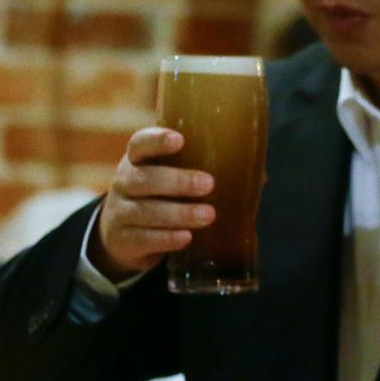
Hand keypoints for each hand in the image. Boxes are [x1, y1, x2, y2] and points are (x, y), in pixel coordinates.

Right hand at [88, 127, 215, 281]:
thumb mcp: (173, 179)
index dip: (157, 140)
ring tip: (208, 215)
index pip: (140, 143)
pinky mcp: (123, 241)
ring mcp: (120, 212)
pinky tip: (187, 237)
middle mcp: (124, 182)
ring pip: (145, 211)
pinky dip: (166, 239)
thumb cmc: (160, 195)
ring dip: (179, 214)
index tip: (180, 140)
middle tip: (208, 184)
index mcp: (138, 159)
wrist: (122, 235)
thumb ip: (207, 170)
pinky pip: (143, 239)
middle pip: (144, 178)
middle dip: (177, 181)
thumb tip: (259, 176)